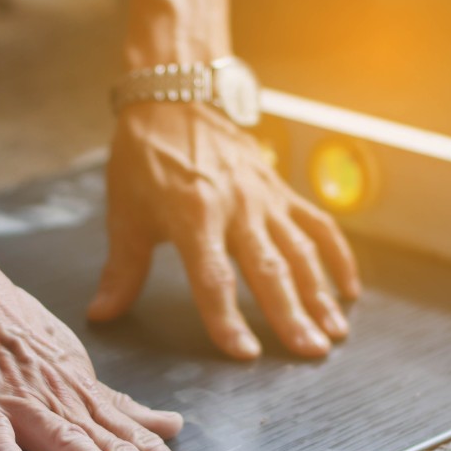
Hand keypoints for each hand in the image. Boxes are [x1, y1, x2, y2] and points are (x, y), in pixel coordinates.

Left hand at [88, 103, 360, 358]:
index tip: (244, 353)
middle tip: (310, 352)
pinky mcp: (281, 190)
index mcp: (192, 215)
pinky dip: (338, 256)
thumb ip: (122, 269)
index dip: (227, 318)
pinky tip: (349, 290)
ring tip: (334, 333)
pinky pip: (318, 224)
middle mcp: (236, 207)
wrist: (176, 97)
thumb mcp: (126, 212)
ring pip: (301, 251)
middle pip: (269, 269)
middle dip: (291, 314)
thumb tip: (101, 314)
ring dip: (320, 294)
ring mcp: (264, 198)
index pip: (213, 278)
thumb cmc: (145, 156)